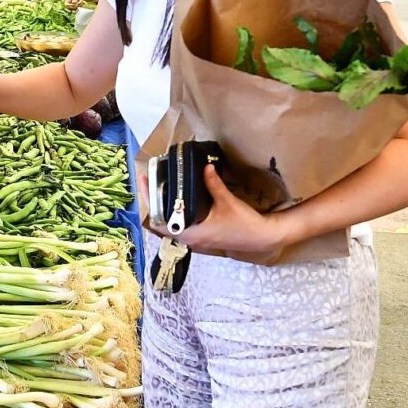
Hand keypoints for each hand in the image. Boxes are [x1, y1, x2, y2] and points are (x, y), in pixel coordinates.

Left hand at [139, 165, 288, 264]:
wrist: (262, 238)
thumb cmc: (245, 224)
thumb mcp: (227, 202)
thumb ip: (214, 184)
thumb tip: (205, 167)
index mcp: (191, 234)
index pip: (159, 221)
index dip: (149, 201)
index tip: (145, 183)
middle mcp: (189, 239)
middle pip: (161, 221)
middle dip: (153, 201)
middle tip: (149, 181)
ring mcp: (195, 240)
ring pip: (170, 224)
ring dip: (163, 207)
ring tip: (158, 188)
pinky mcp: (201, 237)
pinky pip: (180, 225)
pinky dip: (174, 213)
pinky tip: (175, 200)